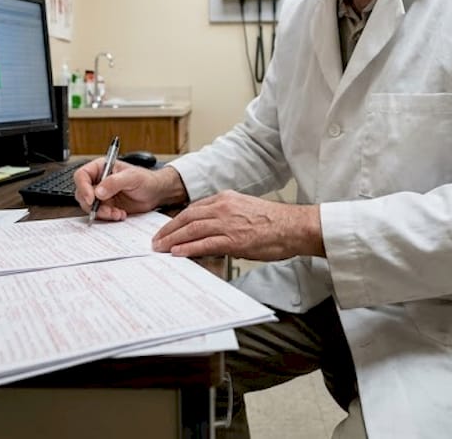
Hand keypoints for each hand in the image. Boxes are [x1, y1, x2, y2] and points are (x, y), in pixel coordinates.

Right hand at [73, 160, 185, 221]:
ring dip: (102, 213)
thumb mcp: (132, 177)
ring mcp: (102, 195)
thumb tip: (98, 191)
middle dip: (92, 205)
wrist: (155, 193)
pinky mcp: (107, 206)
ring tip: (116, 213)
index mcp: (101, 168)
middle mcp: (98, 181)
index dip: (83, 187)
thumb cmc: (146, 179)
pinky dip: (108, 217)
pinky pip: (100, 214)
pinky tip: (120, 214)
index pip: (82, 175)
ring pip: (90, 206)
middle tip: (106, 210)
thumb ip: (114, 182)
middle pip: (82, 193)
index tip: (91, 198)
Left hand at [152, 192, 323, 260]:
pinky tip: (178, 253)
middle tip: (156, 241)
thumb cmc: (275, 222)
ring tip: (161, 249)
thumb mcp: (246, 211)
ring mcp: (227, 223)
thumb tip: (213, 233)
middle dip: (168, 230)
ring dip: (172, 240)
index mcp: (226, 198)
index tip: (167, 229)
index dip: (176, 220)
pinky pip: (204, 243)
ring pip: (191, 229)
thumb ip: (227, 217)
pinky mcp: (234, 239)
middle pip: (187, 217)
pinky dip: (188, 248)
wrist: (294, 226)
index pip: (193, 208)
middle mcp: (223, 207)